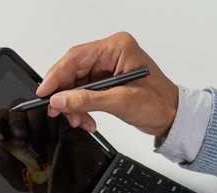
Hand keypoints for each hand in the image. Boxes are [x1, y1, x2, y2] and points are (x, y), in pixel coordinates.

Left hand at [0, 100, 111, 192]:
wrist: (82, 184)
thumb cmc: (52, 181)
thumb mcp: (22, 180)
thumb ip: (5, 164)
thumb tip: (0, 143)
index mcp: (18, 139)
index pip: (3, 119)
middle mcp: (32, 127)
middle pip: (19, 107)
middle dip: (16, 118)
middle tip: (21, 133)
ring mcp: (49, 121)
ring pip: (38, 105)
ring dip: (39, 121)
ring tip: (47, 142)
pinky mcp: (68, 119)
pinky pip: (61, 108)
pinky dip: (61, 115)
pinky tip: (60, 135)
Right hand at [35, 32, 178, 138]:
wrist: (172, 116)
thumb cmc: (158, 102)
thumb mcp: (120, 101)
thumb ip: (87, 100)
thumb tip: (60, 100)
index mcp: (117, 48)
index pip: (77, 57)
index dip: (56, 75)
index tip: (44, 92)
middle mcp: (111, 54)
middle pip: (73, 71)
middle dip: (65, 95)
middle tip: (56, 111)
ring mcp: (108, 67)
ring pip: (75, 84)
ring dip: (73, 105)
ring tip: (78, 120)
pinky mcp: (106, 81)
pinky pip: (83, 93)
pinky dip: (81, 108)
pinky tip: (86, 119)